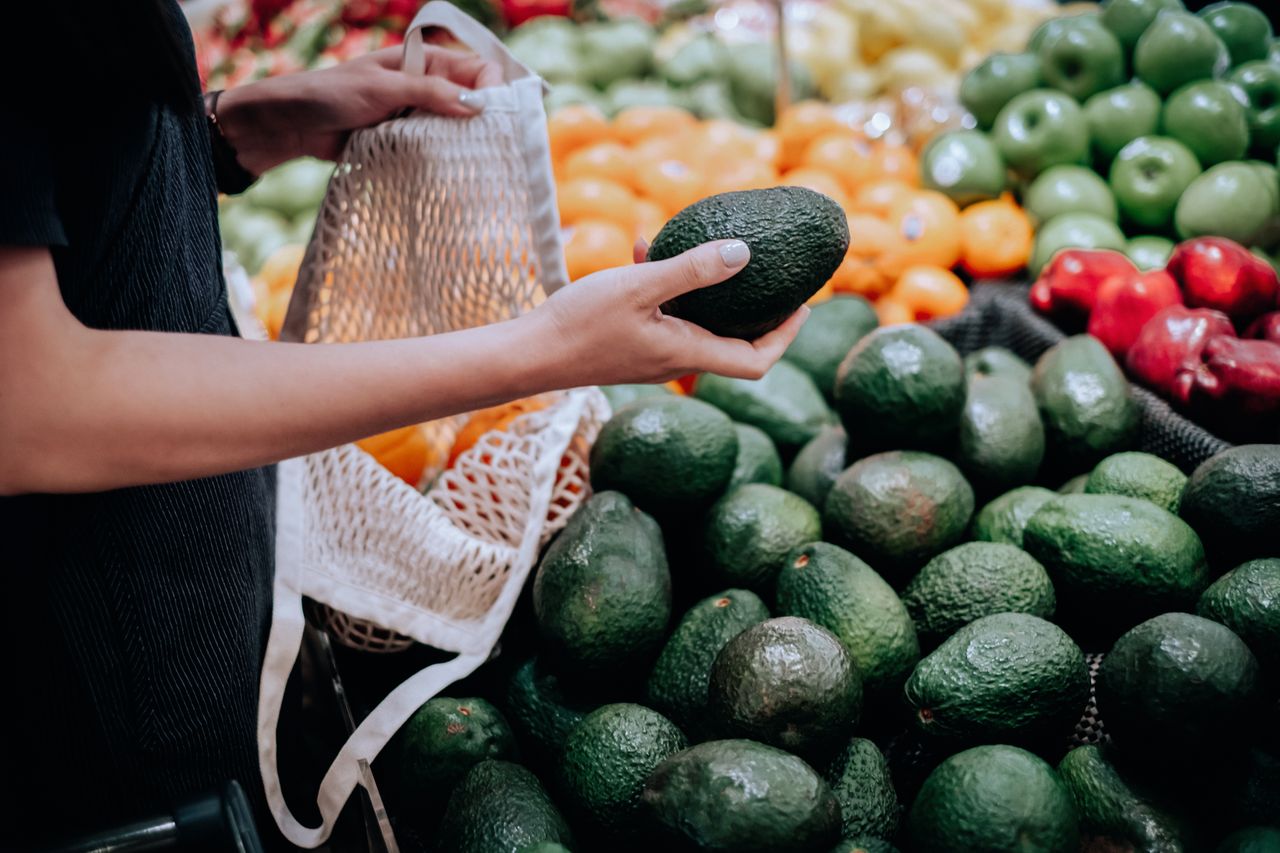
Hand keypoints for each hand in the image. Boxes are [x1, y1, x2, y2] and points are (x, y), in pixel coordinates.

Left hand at [216, 45, 502, 174]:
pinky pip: (433, 149)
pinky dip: (443, 159)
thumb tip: (477, 106)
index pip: (474, 68)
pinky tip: (453, 171)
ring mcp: (414, 115)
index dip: (491, 87)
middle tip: (497, 144)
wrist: (290, 125)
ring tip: (479, 161)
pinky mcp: (403, 141)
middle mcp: (423, 86)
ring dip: (464, 142)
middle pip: (470, 100)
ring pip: (454, 128)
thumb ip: (429, 93)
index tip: (496, 113)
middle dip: (484, 119)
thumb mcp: (382, 88)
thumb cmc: (330, 95)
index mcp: (421, 61)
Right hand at [528, 239, 808, 387]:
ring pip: (693, 320)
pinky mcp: (629, 343)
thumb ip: (692, 270)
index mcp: (687, 353)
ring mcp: (651, 353)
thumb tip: (745, 253)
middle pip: (732, 342)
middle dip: (754, 309)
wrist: (528, 354)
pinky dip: (662, 284)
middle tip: (771, 274)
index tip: (801, 307)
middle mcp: (675, 359)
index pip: (755, 361)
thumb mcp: (640, 286)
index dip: (784, 337)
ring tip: (698, 244)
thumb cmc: (581, 324)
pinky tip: (640, 247)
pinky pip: (661, 313)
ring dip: (701, 285)